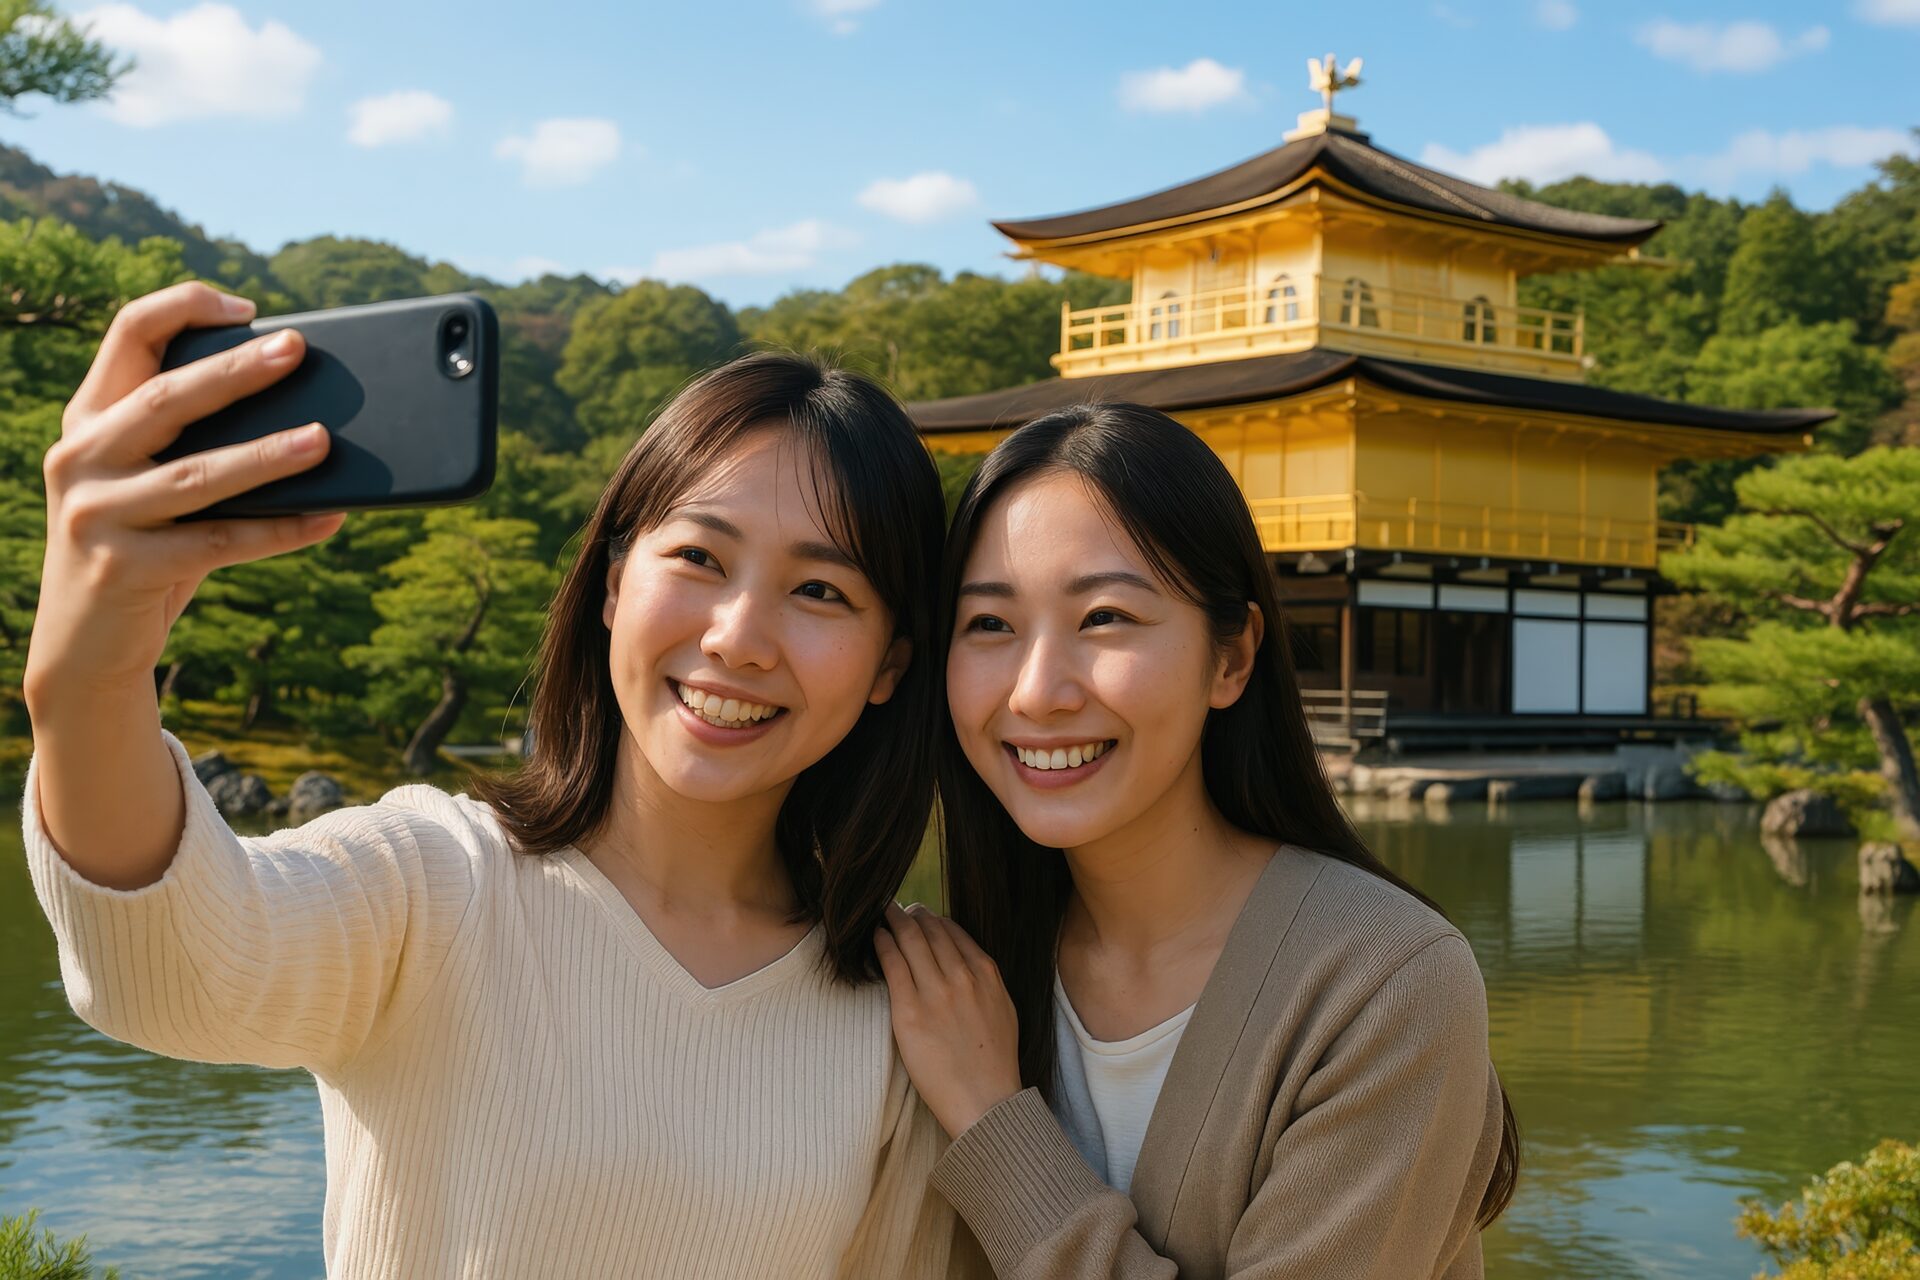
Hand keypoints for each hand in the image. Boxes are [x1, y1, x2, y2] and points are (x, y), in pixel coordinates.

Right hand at [24, 281, 343, 704]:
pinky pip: (221, 543)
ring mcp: (96, 513)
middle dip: (236, 371)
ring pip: (197, 475)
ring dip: (266, 456)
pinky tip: (330, 518)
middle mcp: (80, 457)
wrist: (83, 646)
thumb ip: (191, 445)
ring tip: (323, 440)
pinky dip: (282, 530)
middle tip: (297, 349)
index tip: (247, 307)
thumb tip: (307, 418)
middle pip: (166, 398)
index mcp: (89, 420)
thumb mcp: (147, 484)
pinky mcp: (125, 568)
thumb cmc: (140, 548)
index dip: (184, 308)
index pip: (127, 335)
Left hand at [874, 902, 1022, 1138]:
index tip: (920, 917)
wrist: (986, 1102)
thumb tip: (966, 965)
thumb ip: (985, 983)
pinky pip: (892, 964)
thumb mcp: (1003, 1010)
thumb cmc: (994, 1063)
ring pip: (910, 939)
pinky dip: (882, 943)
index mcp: (986, 974)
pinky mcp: (909, 1012)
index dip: (932, 919)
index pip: (953, 931)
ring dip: (893, 920)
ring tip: (882, 914)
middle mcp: (962, 976)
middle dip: (910, 914)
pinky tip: (876, 937)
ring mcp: (936, 993)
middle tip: (895, 909)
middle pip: (930, 929)